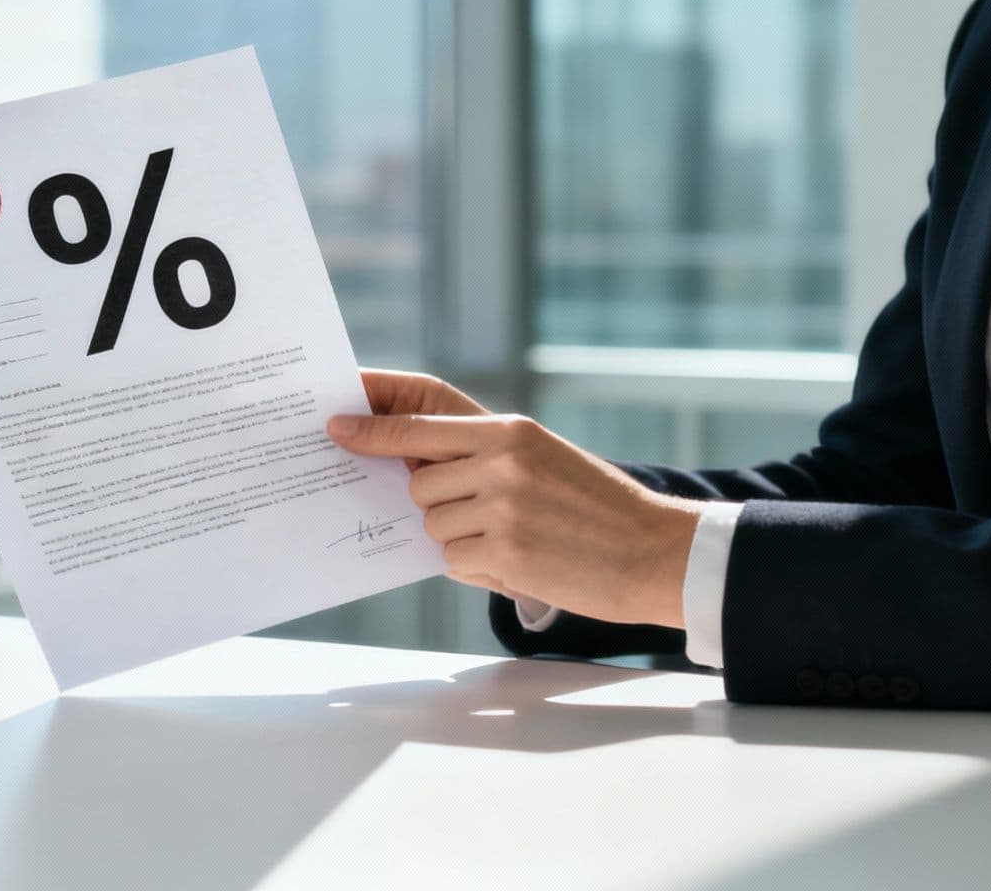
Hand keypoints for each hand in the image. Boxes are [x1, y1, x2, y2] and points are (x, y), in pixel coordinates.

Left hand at [328, 377, 702, 628]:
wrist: (654, 550)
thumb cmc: (596, 508)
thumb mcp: (542, 459)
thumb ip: (482, 457)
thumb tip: (411, 471)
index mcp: (509, 430)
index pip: (419, 425)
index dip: (371, 428)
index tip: (335, 426)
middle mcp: (501, 460)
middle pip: (419, 483)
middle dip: (439, 504)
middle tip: (488, 515)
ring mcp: (501, 505)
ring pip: (433, 525)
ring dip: (461, 539)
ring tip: (518, 537)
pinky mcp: (506, 550)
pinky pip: (454, 560)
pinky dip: (479, 566)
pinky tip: (522, 559)